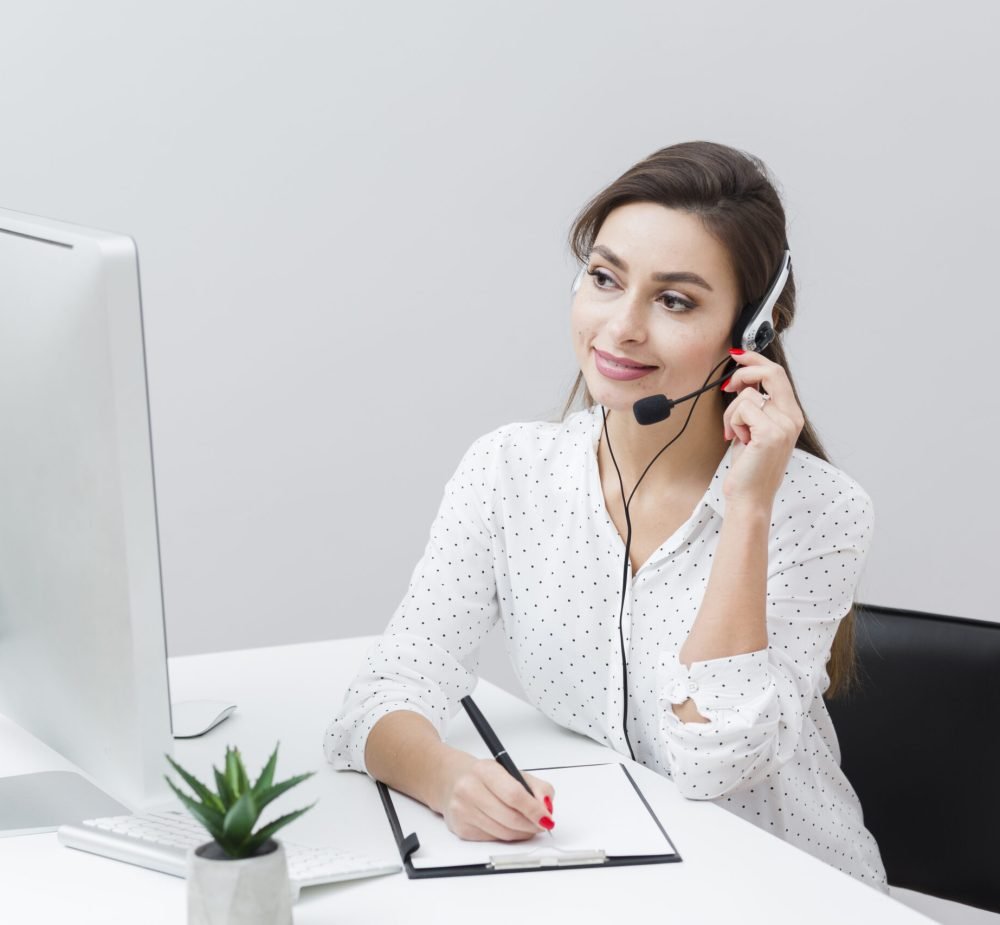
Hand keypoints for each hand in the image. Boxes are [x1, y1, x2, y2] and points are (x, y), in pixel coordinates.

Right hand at [438, 757, 554, 841]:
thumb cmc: (484, 776)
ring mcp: (462, 810)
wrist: (451, 780)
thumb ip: (536, 787)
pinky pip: (493, 839)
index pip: (514, 794)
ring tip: (527, 826)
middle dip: (531, 825)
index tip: (547, 818)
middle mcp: (469, 789)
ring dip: (521, 833)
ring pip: (503, 833)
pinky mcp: (460, 828)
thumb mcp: (511, 771)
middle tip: (541, 824)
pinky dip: (507, 836)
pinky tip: (508, 826)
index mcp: (485, 770)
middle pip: (510, 818)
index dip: (534, 810)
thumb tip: (548, 807)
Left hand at [721, 349, 804, 506]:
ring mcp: (783, 425)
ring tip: (736, 435)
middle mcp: (792, 418)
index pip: (777, 374)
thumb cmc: (749, 466)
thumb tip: (743, 380)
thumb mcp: (755, 430)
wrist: (750, 497)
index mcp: (792, 416)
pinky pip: (742, 408)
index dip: (756, 360)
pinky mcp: (769, 433)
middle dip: (744, 371)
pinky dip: (732, 423)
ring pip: (748, 394)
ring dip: (732, 413)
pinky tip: (738, 440)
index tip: (738, 355)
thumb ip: (757, 406)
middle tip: (729, 385)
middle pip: (771, 372)